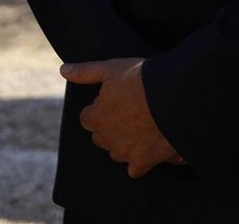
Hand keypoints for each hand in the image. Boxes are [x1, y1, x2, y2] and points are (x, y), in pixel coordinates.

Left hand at [62, 57, 182, 177]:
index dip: (100, 108)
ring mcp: (124, 152)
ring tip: (140, 126)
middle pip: (101, 137)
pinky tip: (148, 147)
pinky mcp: (143, 162)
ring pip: (116, 152)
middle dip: (110, 127)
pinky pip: (134, 169)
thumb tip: (64, 70)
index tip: (115, 100)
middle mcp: (106, 138)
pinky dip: (139, 162)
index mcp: (95, 117)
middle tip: (129, 111)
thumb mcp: (111, 69)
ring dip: (123, 143)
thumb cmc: (141, 80)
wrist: (174, 96)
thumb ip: (85, 72)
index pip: (87, 118)